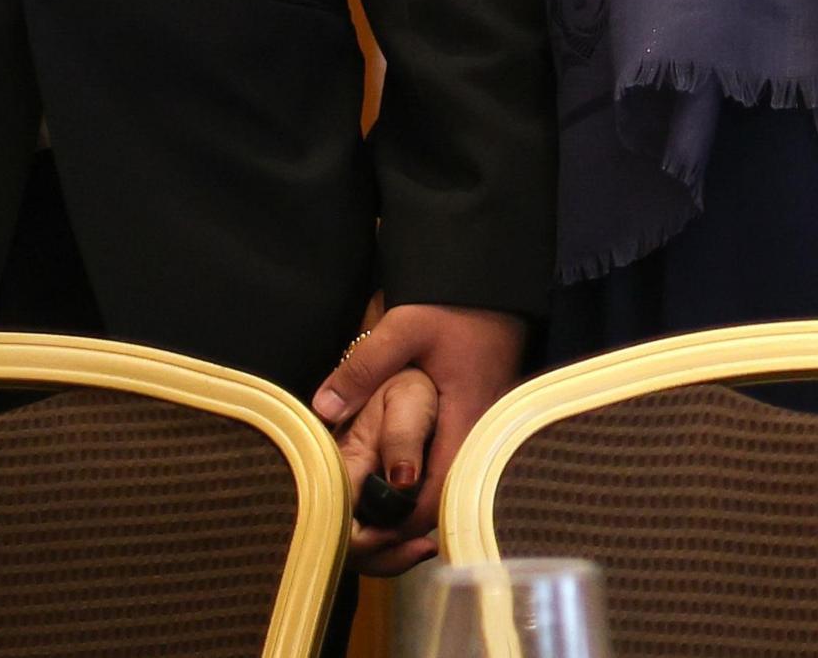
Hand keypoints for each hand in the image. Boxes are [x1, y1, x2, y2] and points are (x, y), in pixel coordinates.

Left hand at [311, 302, 524, 561]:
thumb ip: (363, 367)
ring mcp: (485, 430)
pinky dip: (429, 486)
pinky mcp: (480, 424)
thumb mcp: (405, 327)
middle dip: (407, 525)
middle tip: (361, 533)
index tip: (366, 530)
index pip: (442, 493)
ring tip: (372, 516)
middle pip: (449, 502)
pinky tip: (397, 484)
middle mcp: (483, 433)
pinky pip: (457, 470)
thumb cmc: (453, 305)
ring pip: (455, 488)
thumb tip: (324, 408)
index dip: (404, 521)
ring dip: (417, 508)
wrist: (493, 284)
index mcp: (468, 417)